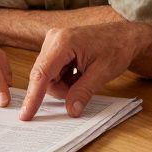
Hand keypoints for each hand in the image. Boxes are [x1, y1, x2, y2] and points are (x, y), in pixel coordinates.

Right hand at [19, 23, 144, 120]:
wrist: (125, 35)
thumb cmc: (116, 49)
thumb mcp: (101, 74)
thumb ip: (83, 92)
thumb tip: (71, 110)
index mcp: (63, 43)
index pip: (42, 74)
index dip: (33, 96)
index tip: (26, 115)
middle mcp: (54, 39)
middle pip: (44, 76)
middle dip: (61, 89)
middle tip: (81, 90)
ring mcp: (54, 41)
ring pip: (48, 76)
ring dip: (65, 85)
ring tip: (84, 79)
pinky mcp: (57, 46)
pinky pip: (53, 70)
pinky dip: (66, 78)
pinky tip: (81, 74)